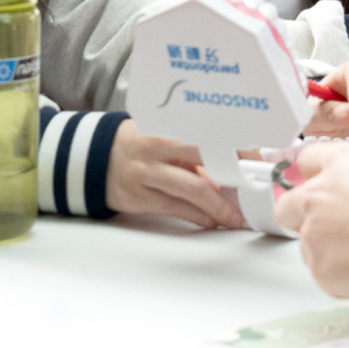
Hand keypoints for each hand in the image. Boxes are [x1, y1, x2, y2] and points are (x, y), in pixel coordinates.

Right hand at [105, 119, 244, 228]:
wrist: (94, 159)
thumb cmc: (137, 144)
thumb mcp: (162, 136)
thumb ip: (190, 147)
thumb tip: (230, 165)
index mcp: (165, 126)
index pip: (206, 132)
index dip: (233, 145)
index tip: (255, 157)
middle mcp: (156, 149)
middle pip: (201, 158)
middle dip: (231, 174)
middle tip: (251, 186)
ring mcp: (147, 174)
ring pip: (191, 189)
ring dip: (218, 207)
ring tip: (234, 217)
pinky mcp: (140, 197)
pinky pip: (176, 209)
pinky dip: (198, 217)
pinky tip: (211, 220)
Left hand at [276, 141, 348, 296]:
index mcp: (338, 164)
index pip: (306, 161)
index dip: (312, 175)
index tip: (312, 183)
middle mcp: (316, 197)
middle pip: (286, 206)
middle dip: (301, 214)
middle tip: (331, 224)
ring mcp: (314, 236)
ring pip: (308, 244)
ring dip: (329, 247)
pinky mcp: (321, 270)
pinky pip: (325, 272)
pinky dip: (343, 273)